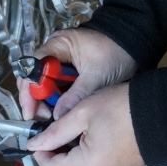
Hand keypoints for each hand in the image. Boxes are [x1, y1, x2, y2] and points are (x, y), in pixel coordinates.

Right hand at [18, 27, 135, 119]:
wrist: (136, 45)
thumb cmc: (117, 53)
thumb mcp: (98, 75)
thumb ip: (77, 94)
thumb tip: (58, 116)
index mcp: (58, 45)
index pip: (33, 67)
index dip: (29, 90)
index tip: (31, 111)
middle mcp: (55, 53)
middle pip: (35, 78)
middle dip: (36, 100)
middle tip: (42, 119)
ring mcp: (62, 64)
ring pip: (45, 86)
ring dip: (46, 103)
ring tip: (51, 120)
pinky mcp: (70, 74)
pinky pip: (57, 88)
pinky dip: (57, 101)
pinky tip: (59, 114)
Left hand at [26, 83, 144, 165]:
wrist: (162, 111)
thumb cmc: (120, 107)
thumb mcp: (82, 113)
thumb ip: (55, 132)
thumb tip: (33, 145)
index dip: (41, 155)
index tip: (38, 138)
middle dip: (58, 156)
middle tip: (57, 132)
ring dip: (74, 158)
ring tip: (77, 134)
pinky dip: (91, 160)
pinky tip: (94, 140)